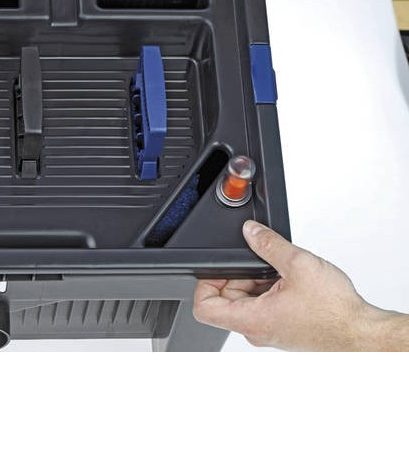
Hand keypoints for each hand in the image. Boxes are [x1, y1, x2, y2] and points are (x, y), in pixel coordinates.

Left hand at [193, 220, 382, 350]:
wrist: (362, 333)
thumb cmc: (336, 312)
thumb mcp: (298, 264)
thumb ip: (268, 244)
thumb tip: (250, 232)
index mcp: (252, 320)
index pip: (204, 308)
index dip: (204, 283)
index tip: (217, 267)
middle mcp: (257, 330)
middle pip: (225, 300)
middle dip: (237, 275)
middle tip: (258, 262)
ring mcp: (269, 331)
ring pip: (245, 302)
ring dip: (255, 281)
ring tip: (279, 271)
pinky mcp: (282, 328)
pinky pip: (262, 306)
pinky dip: (269, 289)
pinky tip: (288, 280)